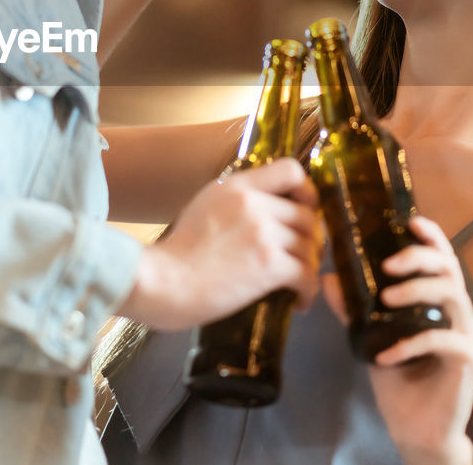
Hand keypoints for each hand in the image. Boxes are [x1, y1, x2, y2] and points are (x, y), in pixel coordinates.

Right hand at [117, 158, 320, 330]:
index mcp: (238, 187)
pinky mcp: (270, 266)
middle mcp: (255, 204)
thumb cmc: (174, 253)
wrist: (161, 281)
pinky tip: (298, 301)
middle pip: (308, 216)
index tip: (305, 209)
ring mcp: (264, 234)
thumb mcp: (203, 206)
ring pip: (310, 247)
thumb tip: (260, 210)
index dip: (307, 192)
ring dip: (309, 267)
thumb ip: (234, 201)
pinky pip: (307, 275)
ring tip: (299, 284)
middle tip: (303, 257)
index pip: (291, 170)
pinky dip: (307, 291)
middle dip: (311, 239)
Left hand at [322, 216, 472, 464]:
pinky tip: (385, 356)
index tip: (411, 221)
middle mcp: (460, 312)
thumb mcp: (368, 337)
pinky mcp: (469, 359)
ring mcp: (468, 335)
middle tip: (388, 264)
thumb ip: (353, 308)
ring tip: (385, 298)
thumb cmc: (399, 379)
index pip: (442, 259)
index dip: (432, 237)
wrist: (417, 429)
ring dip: (417, 291)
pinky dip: (411, 343)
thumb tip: (328, 277)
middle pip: (450, 269)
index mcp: (440, 301)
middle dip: (420, 258)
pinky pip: (443, 339)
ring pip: (453, 296)